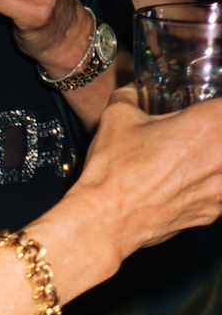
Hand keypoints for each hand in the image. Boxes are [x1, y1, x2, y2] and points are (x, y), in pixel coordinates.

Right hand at [77, 88, 221, 252]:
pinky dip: (208, 187)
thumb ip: (130, 96)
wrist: (103, 221)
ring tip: (192, 161)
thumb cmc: (113, 172)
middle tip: (195, 136)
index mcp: (209, 123)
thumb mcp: (117, 117)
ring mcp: (221, 189)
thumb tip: (132, 92)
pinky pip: (219, 194)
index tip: (204, 111)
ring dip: (213, 162)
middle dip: (213, 134)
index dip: (213, 109)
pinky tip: (185, 184)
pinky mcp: (211, 213)